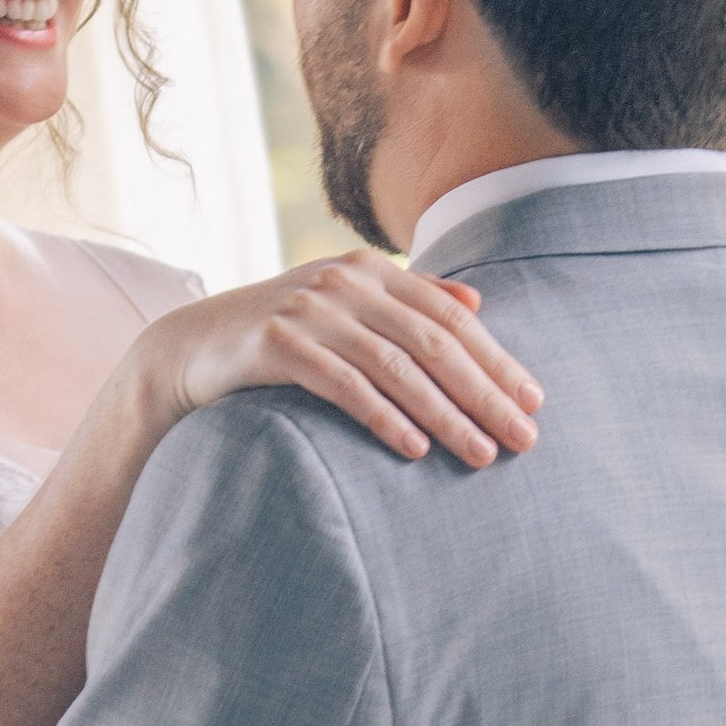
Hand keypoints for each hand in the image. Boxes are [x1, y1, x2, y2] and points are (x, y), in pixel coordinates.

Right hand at [149, 255, 543, 471]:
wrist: (191, 349)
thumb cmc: (282, 337)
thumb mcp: (345, 308)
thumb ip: (407, 301)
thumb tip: (475, 303)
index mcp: (370, 271)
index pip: (450, 319)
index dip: (496, 360)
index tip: (534, 402)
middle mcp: (344, 283)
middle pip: (433, 343)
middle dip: (484, 394)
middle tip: (523, 438)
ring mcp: (309, 311)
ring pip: (395, 367)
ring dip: (444, 415)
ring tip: (479, 454)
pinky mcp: (276, 346)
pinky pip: (343, 385)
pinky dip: (384, 416)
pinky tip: (414, 448)